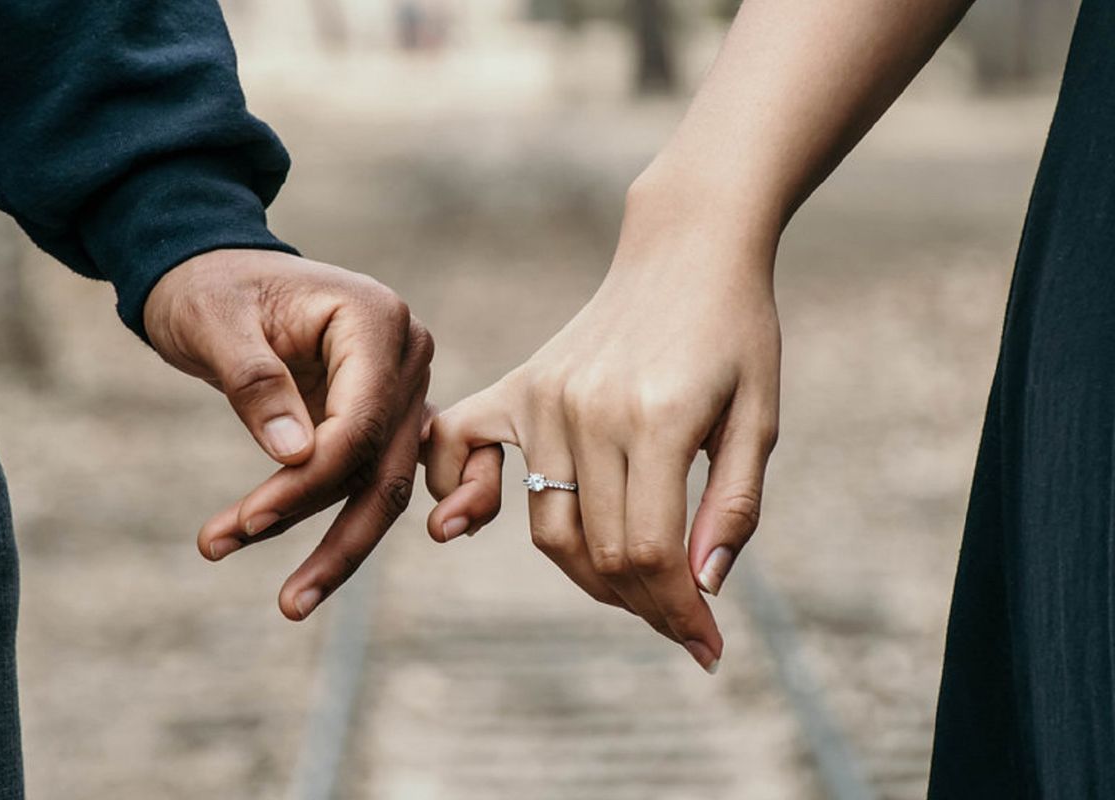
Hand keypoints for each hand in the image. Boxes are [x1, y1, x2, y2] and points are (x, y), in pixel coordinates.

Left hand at [144, 249, 432, 619]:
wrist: (215, 271)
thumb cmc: (209, 287)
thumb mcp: (214, 321)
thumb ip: (256, 383)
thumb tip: (295, 457)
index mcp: (377, 320)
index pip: (360, 423)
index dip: (307, 482)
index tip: (245, 521)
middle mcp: (407, 355)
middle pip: (385, 467)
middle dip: (335, 537)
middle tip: (289, 602)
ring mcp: (404, 387)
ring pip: (388, 484)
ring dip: (341, 544)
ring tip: (292, 601)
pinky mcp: (386, 415)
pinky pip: (387, 476)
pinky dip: (365, 521)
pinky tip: (350, 566)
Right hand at [423, 183, 779, 671]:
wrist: (687, 250)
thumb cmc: (736, 332)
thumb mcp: (760, 417)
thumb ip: (734, 505)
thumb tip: (703, 587)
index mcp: (657, 418)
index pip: (651, 551)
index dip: (679, 612)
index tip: (706, 646)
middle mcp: (588, 410)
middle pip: (599, 550)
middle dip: (644, 604)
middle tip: (681, 620)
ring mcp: (545, 395)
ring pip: (548, 526)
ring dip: (589, 575)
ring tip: (635, 584)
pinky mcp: (521, 384)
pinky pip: (462, 447)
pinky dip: (460, 492)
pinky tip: (469, 521)